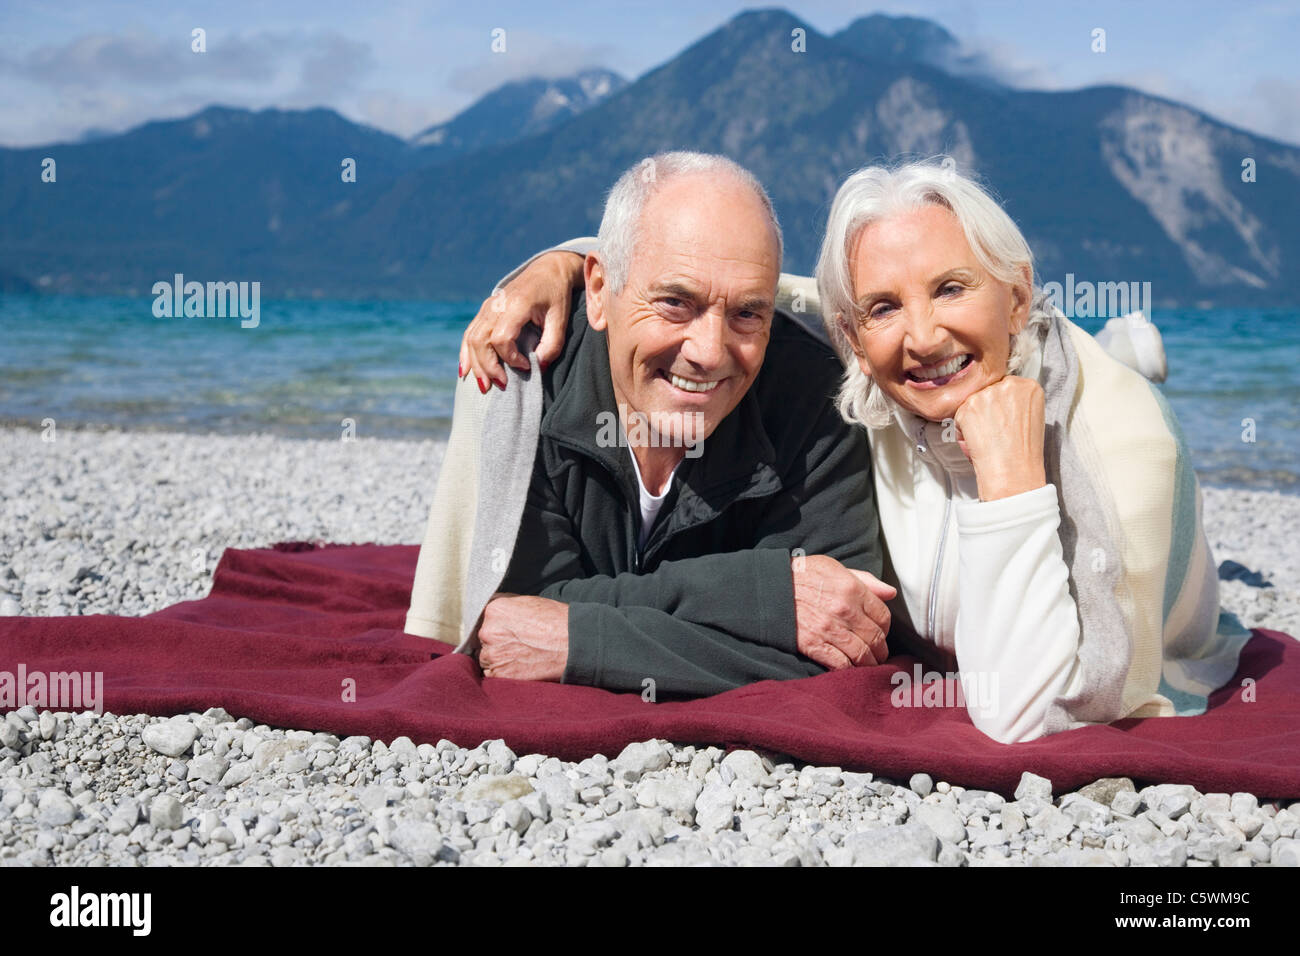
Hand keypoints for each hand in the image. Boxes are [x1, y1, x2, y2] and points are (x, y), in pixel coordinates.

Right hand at [459, 250, 584, 391]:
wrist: (548, 270)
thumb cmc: (556, 295)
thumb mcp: (561, 319)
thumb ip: (553, 344)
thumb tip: (539, 367)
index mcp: (517, 304)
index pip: (501, 338)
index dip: (510, 358)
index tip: (527, 366)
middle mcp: (497, 304)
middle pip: (480, 340)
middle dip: (488, 367)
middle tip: (502, 385)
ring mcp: (488, 306)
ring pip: (472, 338)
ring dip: (476, 364)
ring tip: (485, 386)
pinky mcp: (485, 310)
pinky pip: (469, 333)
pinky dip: (466, 353)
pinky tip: (466, 371)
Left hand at [475, 593, 568, 680]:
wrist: (573, 644)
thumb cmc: (557, 622)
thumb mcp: (529, 602)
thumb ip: (508, 608)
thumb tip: (498, 614)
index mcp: (495, 610)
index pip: (484, 617)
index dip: (497, 624)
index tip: (507, 630)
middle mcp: (488, 631)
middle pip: (484, 638)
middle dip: (497, 641)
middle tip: (517, 643)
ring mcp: (492, 654)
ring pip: (487, 657)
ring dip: (499, 658)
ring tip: (521, 656)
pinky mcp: (499, 674)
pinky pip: (492, 674)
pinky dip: (503, 673)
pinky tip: (520, 666)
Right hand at [791, 554, 894, 669]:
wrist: (767, 588)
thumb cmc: (800, 575)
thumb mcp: (833, 568)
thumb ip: (864, 580)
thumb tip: (889, 592)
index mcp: (852, 588)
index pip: (884, 616)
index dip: (885, 628)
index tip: (880, 632)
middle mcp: (844, 610)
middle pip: (876, 638)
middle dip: (880, 650)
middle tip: (878, 654)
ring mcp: (829, 629)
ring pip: (863, 655)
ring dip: (868, 664)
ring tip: (866, 665)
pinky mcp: (814, 645)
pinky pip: (841, 665)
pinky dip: (849, 670)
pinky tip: (849, 669)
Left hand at [952, 375, 1046, 500]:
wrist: (1013, 470)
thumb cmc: (1023, 451)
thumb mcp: (1032, 417)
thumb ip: (1017, 402)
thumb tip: (1000, 402)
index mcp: (1028, 386)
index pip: (1005, 386)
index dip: (1001, 406)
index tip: (1005, 419)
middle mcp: (1008, 385)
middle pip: (987, 392)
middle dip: (987, 410)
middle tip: (996, 431)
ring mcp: (987, 394)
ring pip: (972, 403)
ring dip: (974, 420)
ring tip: (989, 438)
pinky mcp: (968, 406)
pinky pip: (959, 416)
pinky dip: (963, 430)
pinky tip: (978, 441)